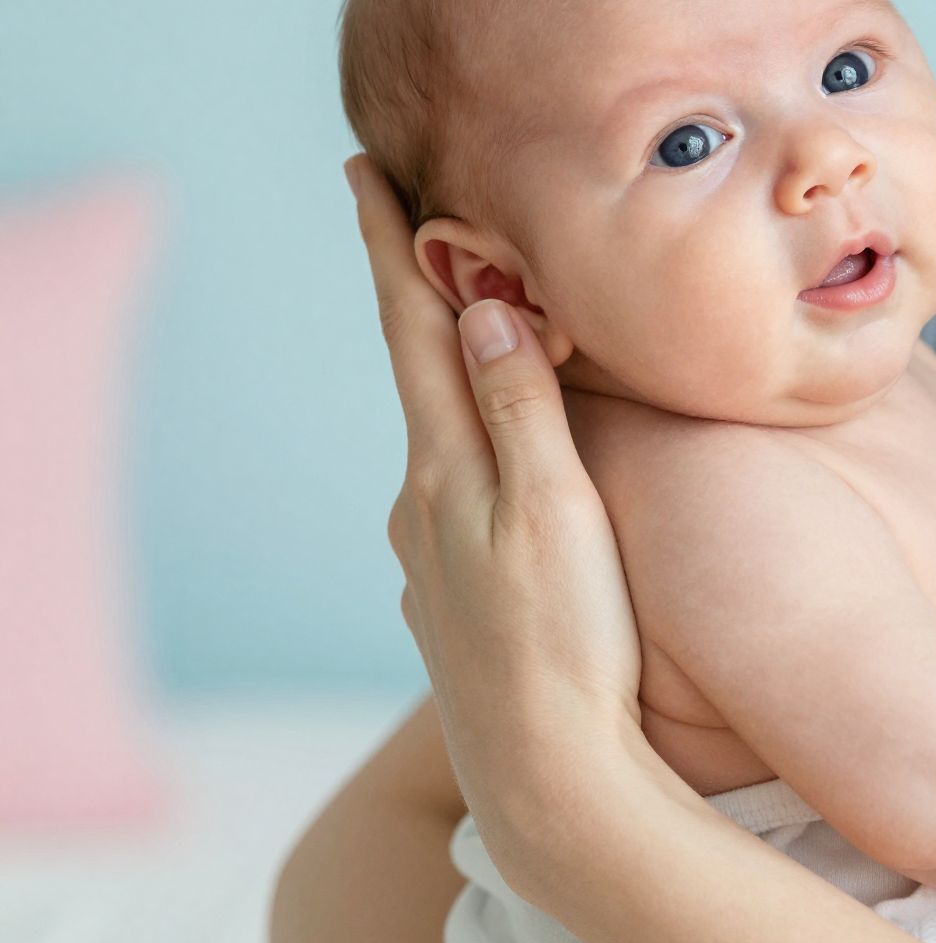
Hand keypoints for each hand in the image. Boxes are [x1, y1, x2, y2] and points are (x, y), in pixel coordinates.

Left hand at [349, 156, 645, 901]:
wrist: (550, 775)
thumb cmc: (566, 640)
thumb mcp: (553, 509)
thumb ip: (518, 406)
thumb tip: (481, 302)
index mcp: (445, 468)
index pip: (414, 328)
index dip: (390, 244)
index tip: (362, 166)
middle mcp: (423, 502)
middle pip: (422, 372)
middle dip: (421, 293)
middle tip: (419, 217)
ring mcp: (432, 554)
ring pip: (445, 435)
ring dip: (454, 372)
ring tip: (480, 327)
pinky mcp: (457, 595)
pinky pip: (462, 490)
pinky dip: (478, 446)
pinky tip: (505, 461)